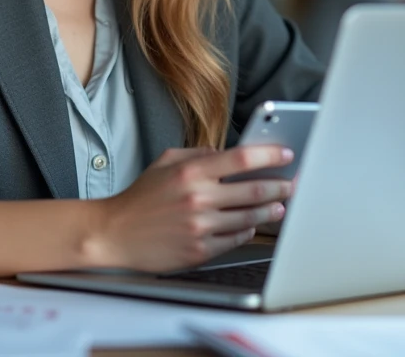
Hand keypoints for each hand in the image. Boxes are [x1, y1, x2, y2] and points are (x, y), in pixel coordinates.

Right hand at [90, 145, 293, 272]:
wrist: (114, 233)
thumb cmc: (140, 198)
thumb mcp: (165, 162)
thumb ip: (198, 154)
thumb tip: (227, 153)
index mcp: (191, 172)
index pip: (242, 159)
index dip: (270, 156)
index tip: (286, 156)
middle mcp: (198, 199)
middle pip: (255, 190)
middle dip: (280, 187)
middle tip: (291, 184)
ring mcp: (200, 227)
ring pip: (250, 218)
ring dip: (269, 212)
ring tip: (278, 207)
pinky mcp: (199, 250)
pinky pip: (235, 240)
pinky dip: (247, 232)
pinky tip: (251, 226)